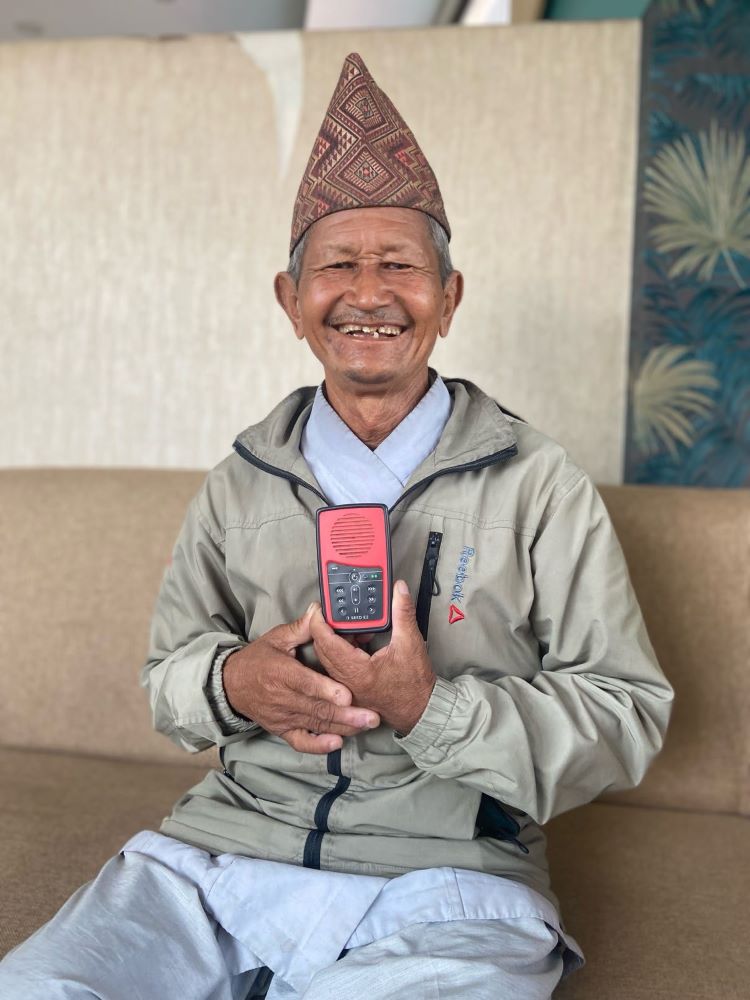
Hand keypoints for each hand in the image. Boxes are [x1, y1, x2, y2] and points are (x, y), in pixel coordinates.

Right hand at [223, 604, 379, 754]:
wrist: (231, 685)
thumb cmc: (258, 659)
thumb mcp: (276, 638)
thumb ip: (302, 627)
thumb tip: (320, 611)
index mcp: (280, 672)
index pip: (305, 683)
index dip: (326, 691)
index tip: (347, 695)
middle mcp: (281, 697)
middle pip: (316, 708)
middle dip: (346, 714)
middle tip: (372, 716)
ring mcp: (282, 717)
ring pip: (315, 725)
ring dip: (342, 728)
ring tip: (366, 726)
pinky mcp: (282, 730)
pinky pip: (300, 742)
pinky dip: (318, 745)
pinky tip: (337, 743)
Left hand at [310, 581, 436, 734]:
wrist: (421, 710)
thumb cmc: (415, 685)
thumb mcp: (411, 643)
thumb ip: (403, 613)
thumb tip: (399, 591)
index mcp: (357, 671)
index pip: (326, 641)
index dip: (320, 621)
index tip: (320, 607)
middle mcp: (346, 681)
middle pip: (323, 648)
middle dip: (328, 627)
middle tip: (339, 611)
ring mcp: (346, 687)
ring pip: (329, 657)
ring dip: (337, 639)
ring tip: (358, 627)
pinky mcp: (350, 689)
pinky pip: (337, 666)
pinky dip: (343, 650)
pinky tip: (360, 642)